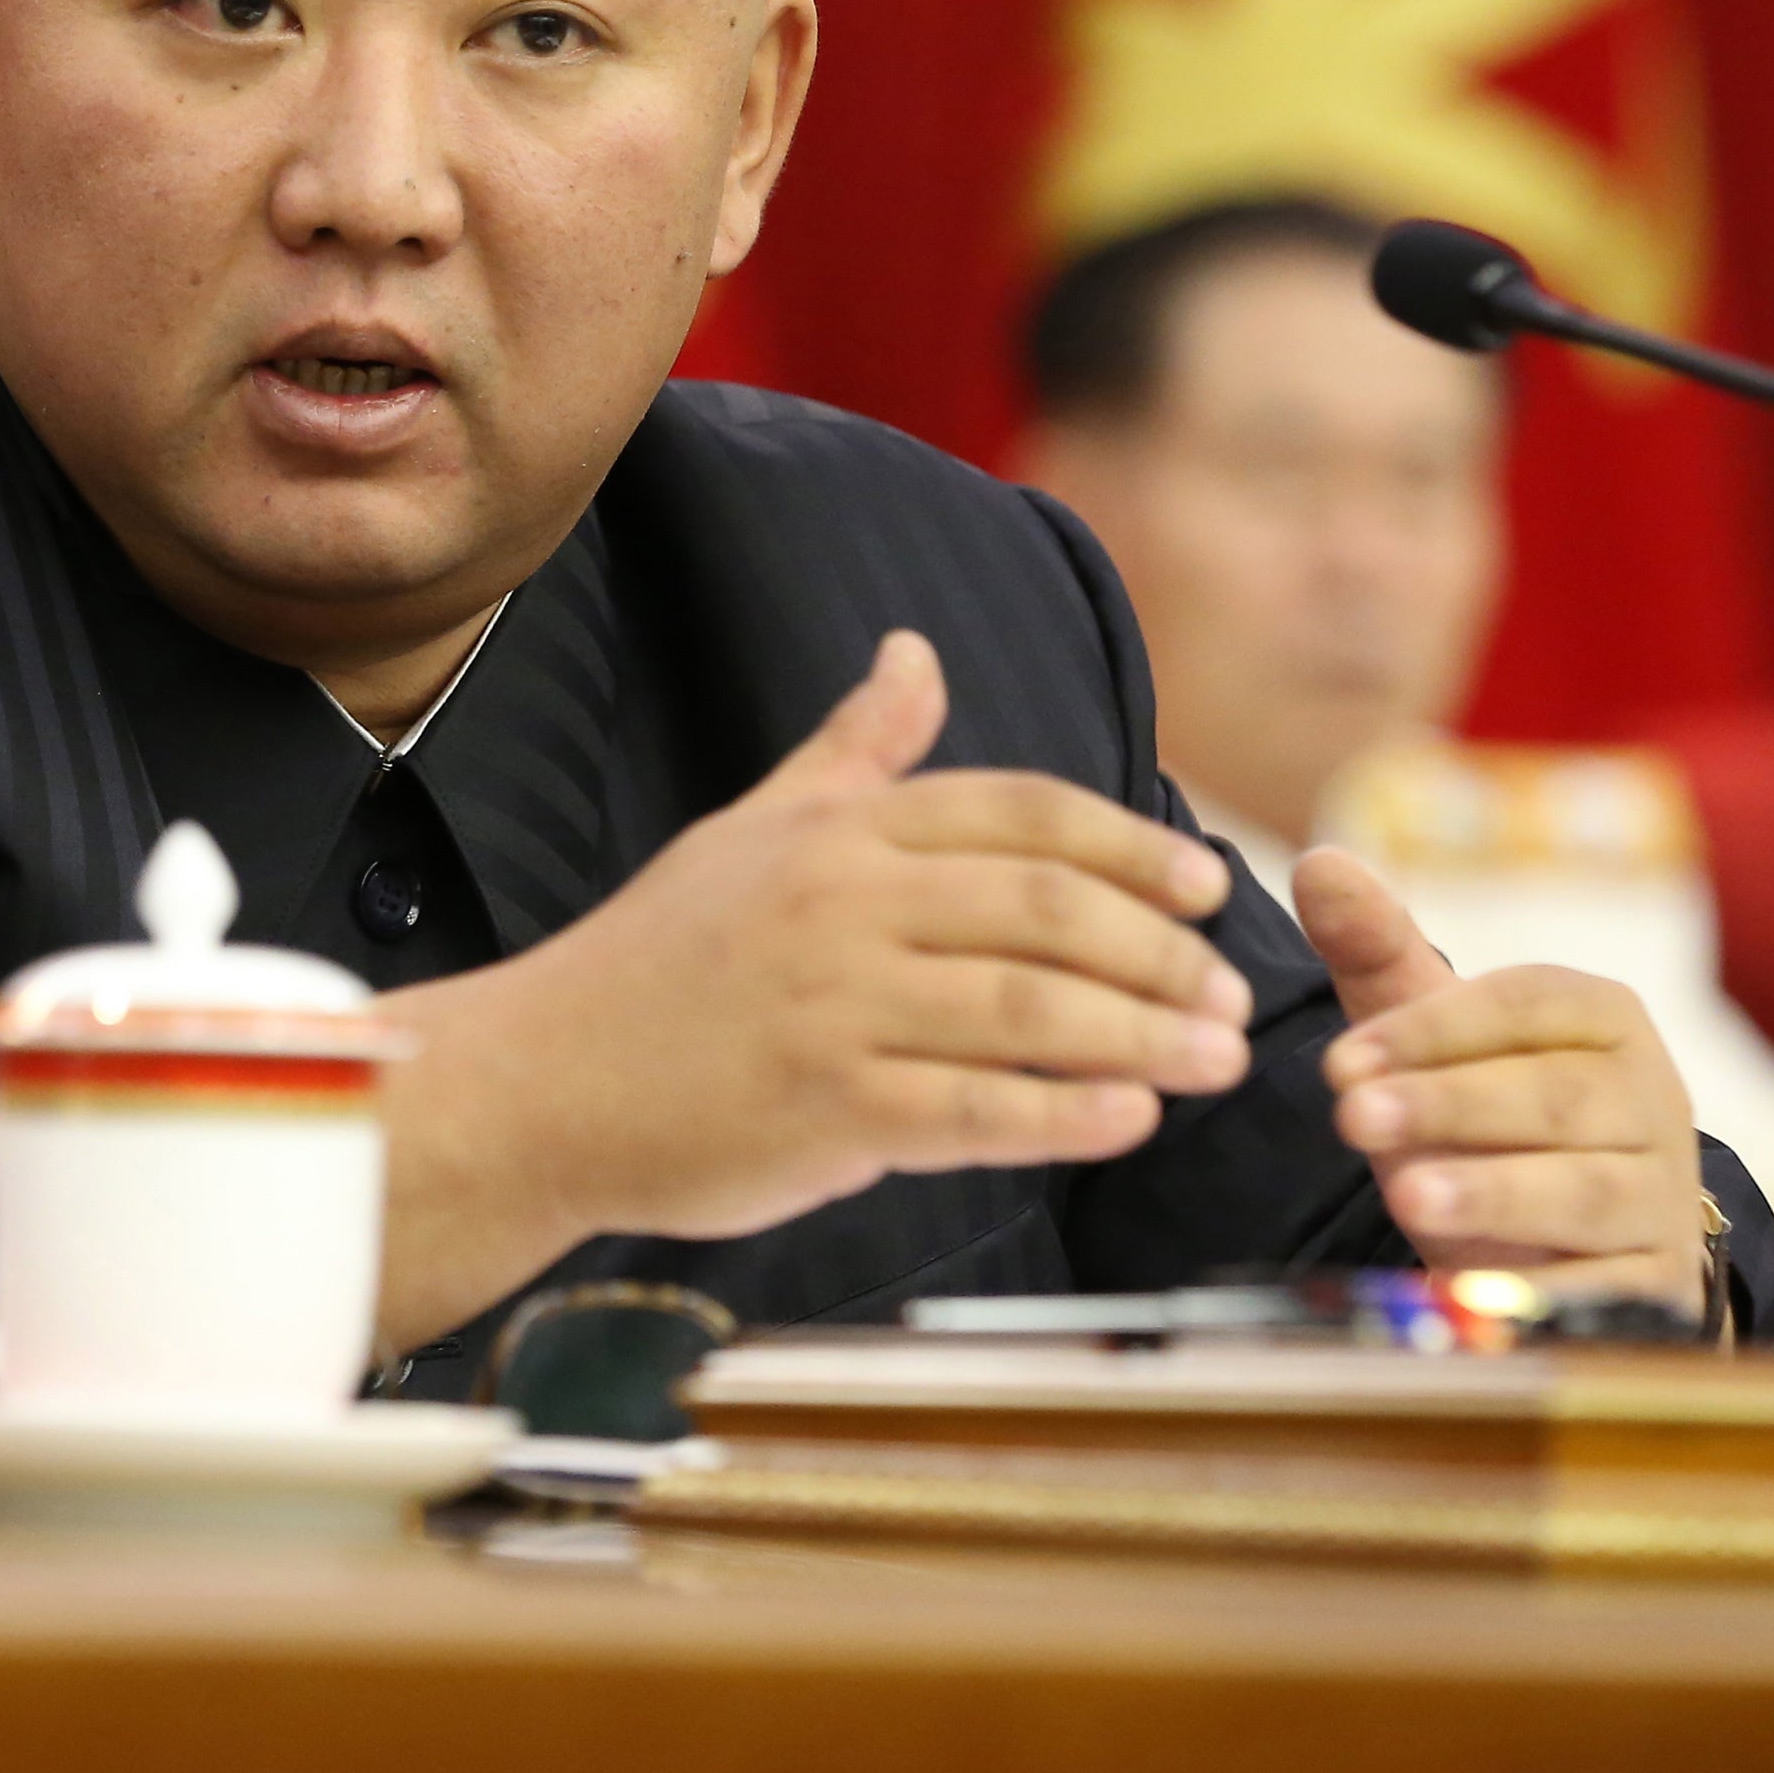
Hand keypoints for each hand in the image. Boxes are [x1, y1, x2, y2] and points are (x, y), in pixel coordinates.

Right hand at [370, 631, 1256, 1347]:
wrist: (540, 1082)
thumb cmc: (657, 959)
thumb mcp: (753, 831)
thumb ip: (853, 753)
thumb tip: (917, 653)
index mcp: (839, 831)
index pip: (1024, 815)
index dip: (1133, 846)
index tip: (1208, 884)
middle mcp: (842, 904)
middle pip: (1049, 910)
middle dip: (1163, 953)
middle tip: (1233, 995)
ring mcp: (832, 1007)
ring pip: (1028, 1010)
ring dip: (1145, 1035)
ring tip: (1219, 1061)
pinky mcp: (822, 1110)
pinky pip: (972, 1111)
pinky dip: (1065, 1114)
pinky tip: (1130, 1119)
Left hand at [1295, 846, 1709, 1309]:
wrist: (1569, 1241)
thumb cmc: (1489, 1117)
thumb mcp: (1431, 1036)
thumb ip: (1377, 951)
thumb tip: (1318, 863)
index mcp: (1605, 1019)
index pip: (1527, 1004)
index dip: (1432, 1030)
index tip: (1339, 1063)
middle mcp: (1653, 1099)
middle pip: (1554, 1095)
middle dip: (1448, 1106)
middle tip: (1355, 1119)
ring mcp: (1663, 1195)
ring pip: (1585, 1189)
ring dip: (1495, 1192)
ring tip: (1408, 1196)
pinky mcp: (1660, 1286)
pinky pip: (1609, 1290)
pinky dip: (1545, 1294)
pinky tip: (1475, 1296)